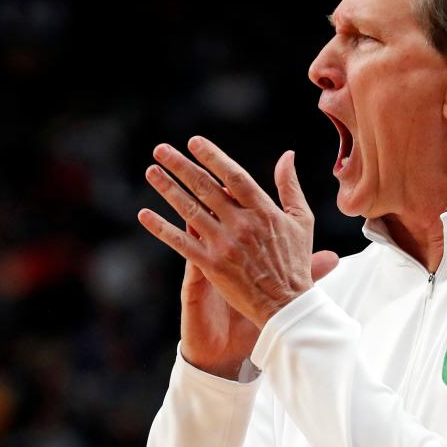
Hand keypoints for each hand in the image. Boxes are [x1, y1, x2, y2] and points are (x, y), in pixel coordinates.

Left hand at [138, 136, 338, 375]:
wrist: (287, 305)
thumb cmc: (295, 262)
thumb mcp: (301, 220)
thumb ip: (291, 187)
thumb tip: (287, 155)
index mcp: (264, 211)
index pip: (234, 176)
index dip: (213, 157)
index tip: (194, 141)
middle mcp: (242, 225)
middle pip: (205, 187)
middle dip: (181, 165)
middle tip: (160, 149)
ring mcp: (225, 245)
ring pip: (189, 210)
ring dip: (167, 189)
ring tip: (151, 172)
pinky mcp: (211, 265)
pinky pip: (181, 242)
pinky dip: (161, 228)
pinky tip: (144, 214)